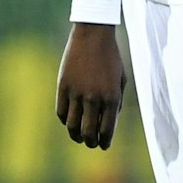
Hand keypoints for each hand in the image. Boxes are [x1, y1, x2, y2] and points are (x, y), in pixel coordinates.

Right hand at [56, 21, 125, 147]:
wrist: (93, 36)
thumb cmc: (111, 58)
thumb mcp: (121, 80)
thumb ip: (117, 102)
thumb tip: (109, 122)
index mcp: (111, 97)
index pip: (106, 129)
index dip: (105, 141)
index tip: (104, 146)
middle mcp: (94, 98)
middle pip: (88, 131)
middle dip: (90, 142)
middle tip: (91, 144)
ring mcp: (76, 93)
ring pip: (72, 125)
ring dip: (76, 135)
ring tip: (79, 138)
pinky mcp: (62, 87)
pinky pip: (61, 112)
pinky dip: (65, 120)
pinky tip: (69, 121)